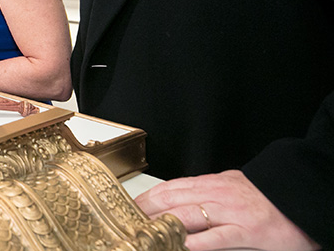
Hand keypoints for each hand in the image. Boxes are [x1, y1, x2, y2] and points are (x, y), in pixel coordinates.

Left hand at [136, 170, 319, 250]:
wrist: (300, 199)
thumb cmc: (265, 198)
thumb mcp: (230, 187)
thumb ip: (205, 193)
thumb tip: (178, 199)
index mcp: (212, 184)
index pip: (170, 187)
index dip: (147, 197)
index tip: (129, 206)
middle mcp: (217, 195)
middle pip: (172, 199)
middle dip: (147, 210)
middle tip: (128, 221)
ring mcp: (231, 212)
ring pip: (189, 214)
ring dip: (164, 224)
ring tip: (146, 234)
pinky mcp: (248, 231)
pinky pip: (219, 236)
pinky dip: (200, 242)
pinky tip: (184, 246)